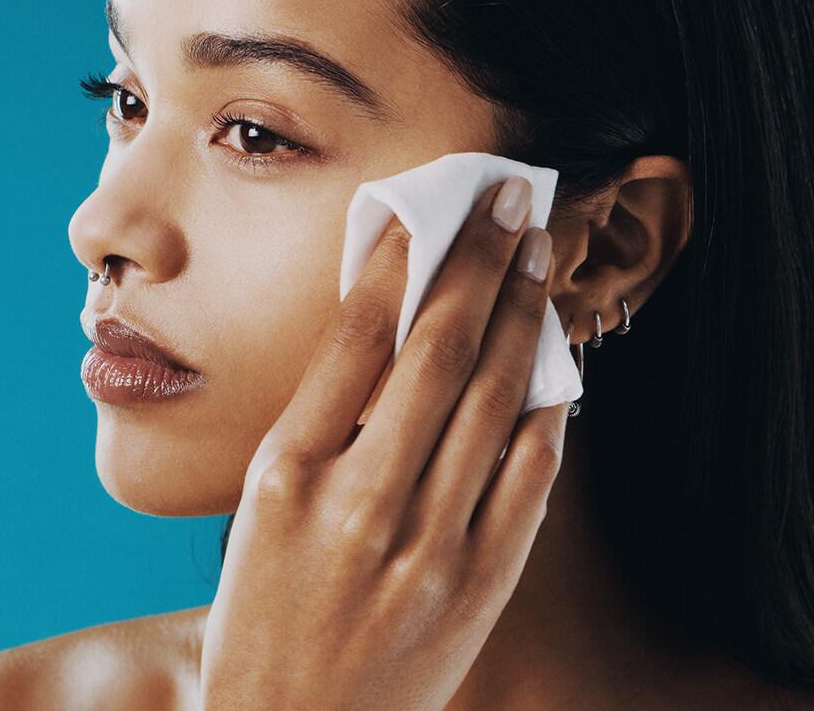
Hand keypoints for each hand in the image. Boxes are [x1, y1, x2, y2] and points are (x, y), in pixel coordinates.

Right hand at [199, 178, 568, 710]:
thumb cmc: (261, 613)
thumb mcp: (258, 507)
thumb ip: (317, 425)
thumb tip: (383, 331)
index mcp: (286, 474)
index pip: (355, 339)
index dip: (400, 261)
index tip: (427, 209)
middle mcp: (357, 502)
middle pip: (434, 352)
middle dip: (477, 262)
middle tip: (507, 201)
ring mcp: (426, 546)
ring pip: (490, 400)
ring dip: (520, 315)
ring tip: (535, 257)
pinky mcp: (478, 585)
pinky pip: (527, 477)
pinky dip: (546, 408)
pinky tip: (556, 357)